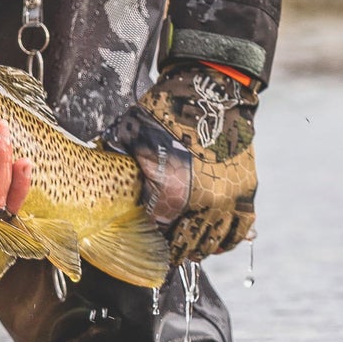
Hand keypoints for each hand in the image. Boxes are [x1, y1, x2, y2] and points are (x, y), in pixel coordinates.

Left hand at [103, 63, 257, 263]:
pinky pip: (240, 229)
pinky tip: (217, 242)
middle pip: (186, 243)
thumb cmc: (166, 109)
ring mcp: (228, 199)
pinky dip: (228, 240)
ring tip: (189, 250)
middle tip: (167, 252)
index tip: (145, 238)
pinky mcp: (246, 190)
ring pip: (213, 242)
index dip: (150, 236)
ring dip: (199, 248)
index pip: (158, 230)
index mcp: (170, 191)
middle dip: (174, 249)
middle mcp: (202, 203)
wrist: (211, 88)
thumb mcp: (131, 133)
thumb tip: (95, 169)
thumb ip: (116, 158)